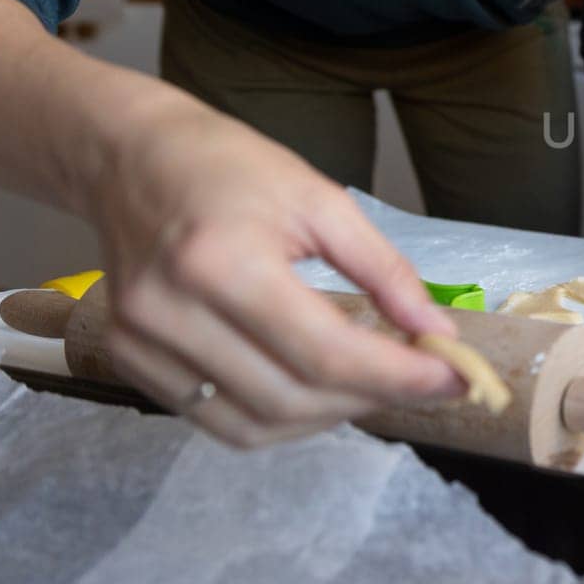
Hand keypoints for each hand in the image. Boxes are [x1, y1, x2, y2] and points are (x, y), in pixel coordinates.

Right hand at [93, 100, 465, 447]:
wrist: (133, 157)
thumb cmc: (228, 167)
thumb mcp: (322, 200)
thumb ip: (384, 271)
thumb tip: (436, 331)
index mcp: (222, 263)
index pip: (325, 352)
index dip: (398, 376)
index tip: (454, 376)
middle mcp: (172, 313)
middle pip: (292, 398)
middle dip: (373, 398)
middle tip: (424, 379)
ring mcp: (141, 344)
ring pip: (255, 425)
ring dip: (328, 417)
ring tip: (373, 384)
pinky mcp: (129, 361)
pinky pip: (217, 420)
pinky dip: (278, 416)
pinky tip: (316, 385)